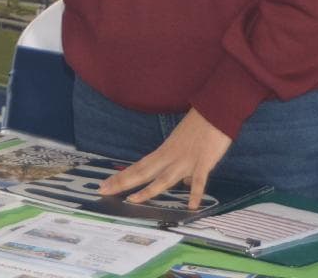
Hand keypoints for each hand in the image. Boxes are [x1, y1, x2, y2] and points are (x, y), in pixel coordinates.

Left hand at [98, 108, 233, 209]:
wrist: (214, 111)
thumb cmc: (200, 127)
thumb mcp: (184, 145)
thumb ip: (183, 166)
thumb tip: (185, 183)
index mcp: (164, 152)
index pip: (139, 167)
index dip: (122, 177)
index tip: (105, 184)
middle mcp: (170, 157)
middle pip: (143, 172)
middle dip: (123, 183)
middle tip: (103, 191)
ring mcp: (186, 160)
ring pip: (164, 178)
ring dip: (148, 190)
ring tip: (132, 200)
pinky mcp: (204, 162)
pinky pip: (200, 180)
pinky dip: (195, 193)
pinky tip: (191, 206)